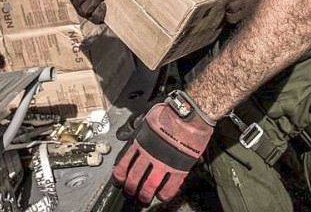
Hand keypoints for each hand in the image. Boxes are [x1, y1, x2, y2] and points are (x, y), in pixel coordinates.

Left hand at [112, 90, 214, 204]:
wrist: (190, 112)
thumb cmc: (171, 111)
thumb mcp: (147, 116)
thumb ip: (134, 128)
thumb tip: (122, 134)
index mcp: (140, 140)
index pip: (124, 162)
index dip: (120, 174)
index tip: (119, 179)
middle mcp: (150, 153)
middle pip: (135, 176)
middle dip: (130, 187)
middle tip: (130, 192)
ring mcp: (164, 161)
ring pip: (149, 185)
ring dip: (145, 194)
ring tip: (144, 198)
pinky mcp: (180, 166)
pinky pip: (171, 186)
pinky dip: (165, 193)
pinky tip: (163, 196)